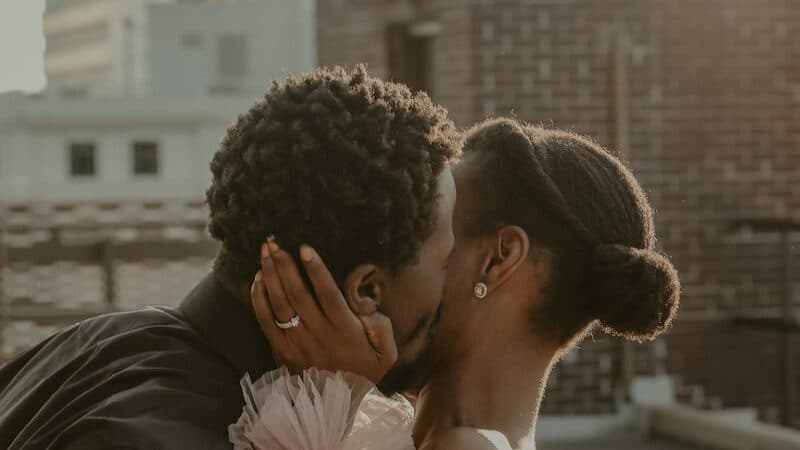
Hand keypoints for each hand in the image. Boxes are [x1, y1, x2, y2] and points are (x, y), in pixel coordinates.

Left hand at [250, 239, 397, 383]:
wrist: (336, 406)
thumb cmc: (364, 371)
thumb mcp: (387, 351)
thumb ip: (381, 323)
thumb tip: (363, 300)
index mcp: (345, 330)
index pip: (328, 294)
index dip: (316, 270)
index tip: (305, 247)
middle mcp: (319, 335)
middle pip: (298, 294)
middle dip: (285, 265)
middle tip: (274, 241)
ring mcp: (297, 344)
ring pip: (280, 304)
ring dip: (270, 275)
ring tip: (264, 251)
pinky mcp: (281, 352)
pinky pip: (266, 322)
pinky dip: (259, 300)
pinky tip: (257, 279)